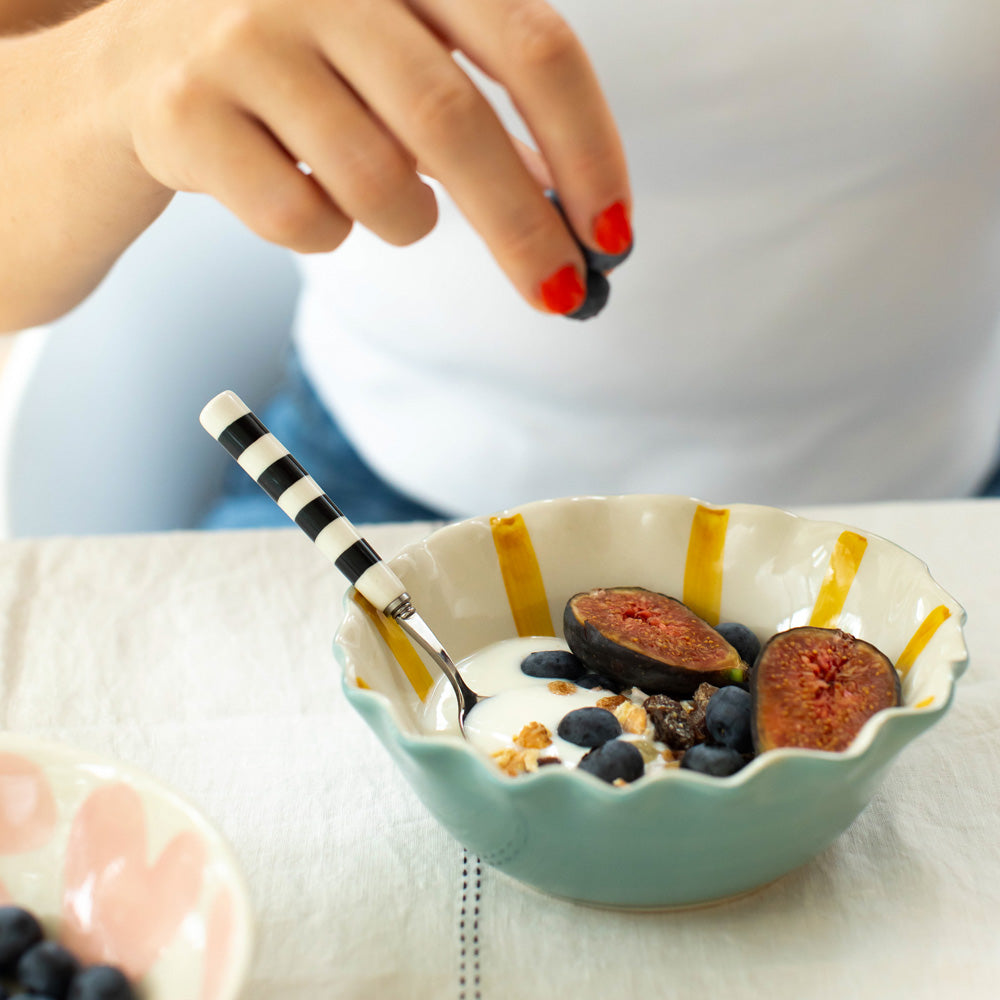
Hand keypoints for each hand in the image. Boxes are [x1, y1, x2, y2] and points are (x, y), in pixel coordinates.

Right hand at [102, 0, 631, 313]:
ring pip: (378, 181)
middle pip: (457, 120)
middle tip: (562, 293)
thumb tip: (576, 210)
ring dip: (405, 223)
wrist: (119, 73)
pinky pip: (301, 218)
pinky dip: (325, 234)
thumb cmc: (287, 74)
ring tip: (381, 202)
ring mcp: (243, 34)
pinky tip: (300, 197)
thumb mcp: (388, 56)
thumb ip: (474, 108)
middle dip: (524, 228)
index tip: (613, 231)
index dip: (587, 146)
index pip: (531, 46)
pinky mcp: (184, 109)